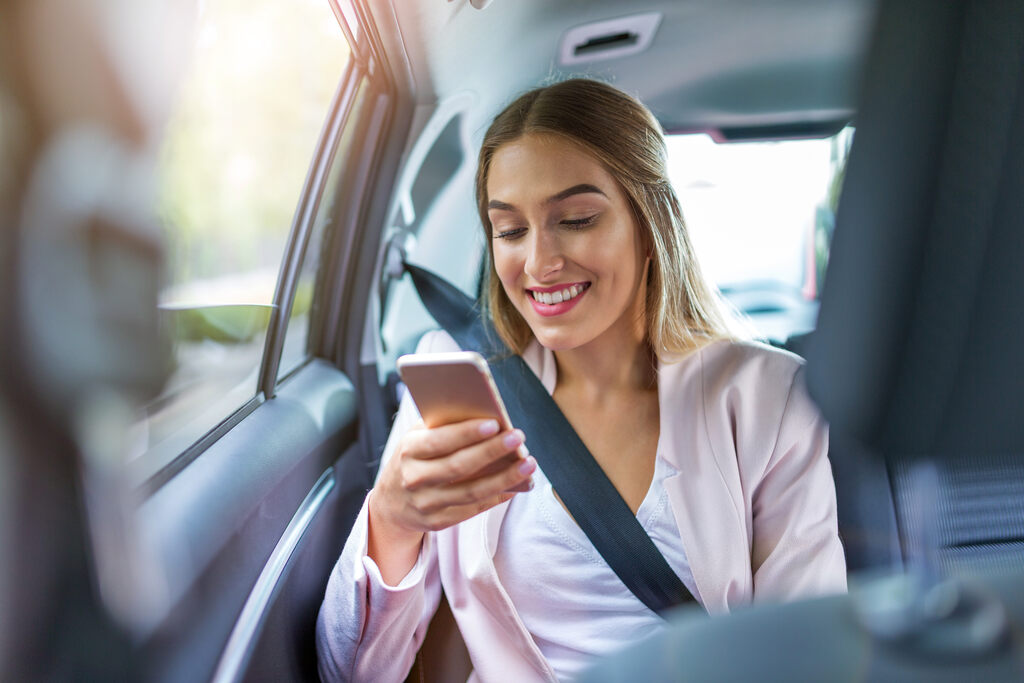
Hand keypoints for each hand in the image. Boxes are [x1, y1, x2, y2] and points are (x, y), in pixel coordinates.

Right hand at [367, 418, 535, 583]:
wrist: (391, 503)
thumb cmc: (415, 459)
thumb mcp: (417, 438)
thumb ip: (442, 425)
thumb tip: (483, 412)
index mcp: (408, 450)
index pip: (439, 441)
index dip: (467, 433)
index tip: (495, 423)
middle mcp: (415, 479)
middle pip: (459, 466)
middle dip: (491, 451)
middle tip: (518, 438)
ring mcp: (426, 504)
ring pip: (471, 492)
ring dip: (504, 478)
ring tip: (529, 464)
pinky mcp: (438, 522)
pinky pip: (473, 509)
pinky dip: (497, 496)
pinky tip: (518, 485)